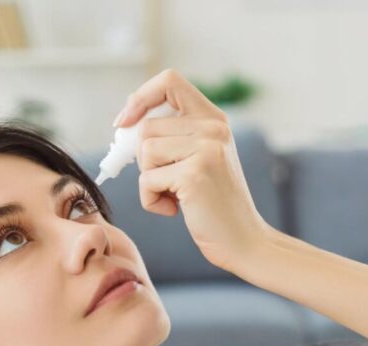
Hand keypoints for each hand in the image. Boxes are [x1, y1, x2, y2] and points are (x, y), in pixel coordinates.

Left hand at [114, 68, 274, 273]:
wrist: (244, 241)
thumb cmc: (213, 206)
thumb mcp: (199, 160)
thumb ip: (173, 138)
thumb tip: (123, 127)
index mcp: (214, 119)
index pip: (169, 81)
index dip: (140, 98)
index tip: (125, 123)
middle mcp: (213, 128)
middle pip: (146, 127)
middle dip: (143, 161)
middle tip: (166, 183)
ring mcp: (206, 150)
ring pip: (144, 152)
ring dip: (149, 181)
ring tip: (175, 196)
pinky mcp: (194, 175)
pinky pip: (146, 180)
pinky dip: (151, 201)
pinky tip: (176, 210)